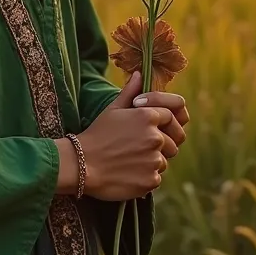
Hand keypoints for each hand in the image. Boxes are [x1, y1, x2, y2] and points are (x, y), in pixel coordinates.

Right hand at [74, 72, 179, 200]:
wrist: (82, 164)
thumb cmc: (96, 134)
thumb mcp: (112, 109)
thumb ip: (130, 91)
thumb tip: (140, 74)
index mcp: (148, 116)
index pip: (171, 116)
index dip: (162, 122)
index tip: (148, 129)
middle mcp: (155, 137)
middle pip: (173, 141)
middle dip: (162, 144)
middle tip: (140, 147)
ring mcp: (154, 160)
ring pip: (164, 161)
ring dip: (152, 161)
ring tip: (131, 160)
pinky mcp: (151, 180)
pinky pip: (156, 177)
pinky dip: (145, 176)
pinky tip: (128, 173)